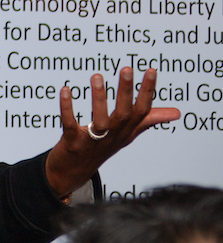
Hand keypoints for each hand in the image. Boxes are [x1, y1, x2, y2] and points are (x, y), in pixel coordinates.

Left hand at [45, 67, 179, 197]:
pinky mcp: (72, 144)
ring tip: (96, 76)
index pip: (142, 112)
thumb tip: (176, 113)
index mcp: (126, 132)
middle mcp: (112, 137)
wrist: (72, 174)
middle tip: (127, 69)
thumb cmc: (100, 149)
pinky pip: (70, 125)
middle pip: (124, 115)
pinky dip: (67, 109)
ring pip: (100, 121)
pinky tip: (65, 90)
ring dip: (99, 99)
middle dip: (126, 92)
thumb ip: (147, 120)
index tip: (151, 70)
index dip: (147, 92)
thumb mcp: (127, 135)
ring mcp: (92, 142)